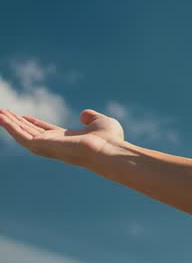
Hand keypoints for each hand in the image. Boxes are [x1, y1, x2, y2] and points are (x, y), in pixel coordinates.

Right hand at [0, 108, 124, 166]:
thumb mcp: (101, 122)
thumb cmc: (110, 140)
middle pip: (31, 132)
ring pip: (23, 134)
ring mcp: (47, 146)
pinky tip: (1, 117)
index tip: (23, 116)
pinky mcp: (42, 146)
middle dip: (17, 123)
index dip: (34, 123)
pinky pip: (21, 136)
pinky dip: (10, 127)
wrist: (109, 149)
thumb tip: (84, 114)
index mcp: (67, 140)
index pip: (46, 131)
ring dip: (9, 124)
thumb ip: (92, 118)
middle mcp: (55, 144)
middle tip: (3, 112)